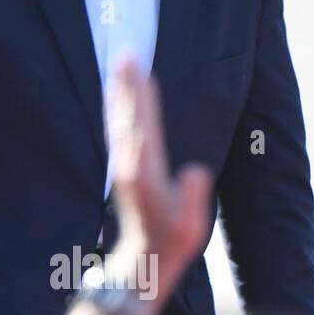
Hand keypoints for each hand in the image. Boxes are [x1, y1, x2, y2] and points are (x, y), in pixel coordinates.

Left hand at [107, 56, 212, 265]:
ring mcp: (123, 167)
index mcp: (145, 174)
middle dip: (127, 85)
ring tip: (120, 66)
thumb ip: (192, 198)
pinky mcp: (122, 171)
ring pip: (119, 121)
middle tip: (127, 53)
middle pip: (127, 117)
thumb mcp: (190, 227)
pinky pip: (118, 132)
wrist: (143, 261)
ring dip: (120, 92)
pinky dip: (118, 111)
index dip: (143, 100)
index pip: (145, 127)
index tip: (143, 73)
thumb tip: (195, 172)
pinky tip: (118, 98)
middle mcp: (128, 166)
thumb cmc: (171, 244)